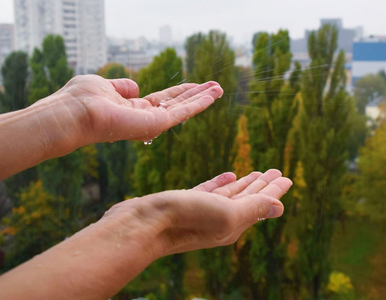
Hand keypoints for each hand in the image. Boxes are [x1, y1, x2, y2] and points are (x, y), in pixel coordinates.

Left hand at [50, 74, 222, 143]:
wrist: (74, 113)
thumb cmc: (82, 99)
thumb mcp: (104, 86)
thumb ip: (121, 87)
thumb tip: (134, 86)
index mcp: (132, 108)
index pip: (162, 100)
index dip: (179, 92)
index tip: (194, 85)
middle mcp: (144, 118)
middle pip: (176, 105)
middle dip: (195, 96)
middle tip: (215, 88)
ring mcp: (151, 123)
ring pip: (182, 109)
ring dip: (201, 99)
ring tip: (219, 89)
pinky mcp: (155, 124)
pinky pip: (181, 113)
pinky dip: (198, 104)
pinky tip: (211, 96)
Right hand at [103, 169, 291, 256]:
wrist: (144, 224)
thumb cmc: (185, 218)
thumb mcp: (226, 214)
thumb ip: (252, 209)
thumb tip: (278, 207)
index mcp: (234, 224)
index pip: (261, 204)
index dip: (275, 190)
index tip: (286, 177)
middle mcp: (220, 220)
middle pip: (248, 199)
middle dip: (263, 185)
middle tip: (275, 171)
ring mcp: (203, 212)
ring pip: (230, 195)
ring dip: (245, 184)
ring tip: (257, 173)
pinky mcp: (186, 203)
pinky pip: (210, 191)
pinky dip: (221, 183)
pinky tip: (228, 176)